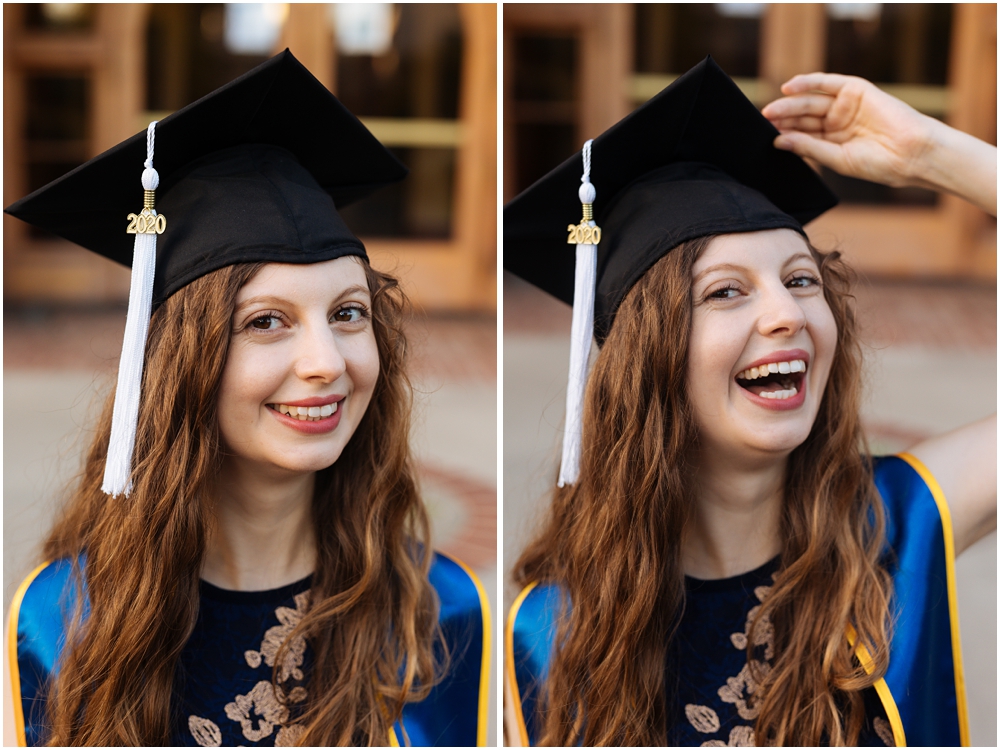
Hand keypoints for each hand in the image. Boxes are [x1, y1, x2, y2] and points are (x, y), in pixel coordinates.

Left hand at [763, 72, 996, 214]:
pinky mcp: (856, 90)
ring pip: (811, 101)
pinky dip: (808, 82)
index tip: (763, 136)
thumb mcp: (837, 158)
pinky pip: (827, 82)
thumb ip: (809, 147)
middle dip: (783, 118)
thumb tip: (779, 141)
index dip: (783, 134)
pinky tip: (790, 87)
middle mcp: (837, 122)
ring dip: (790, 103)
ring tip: (770, 110)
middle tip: (764, 120)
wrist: (912, 154)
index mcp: (832, 141)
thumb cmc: (879, 163)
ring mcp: (846, 105)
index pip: (801, 135)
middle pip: (803, 117)